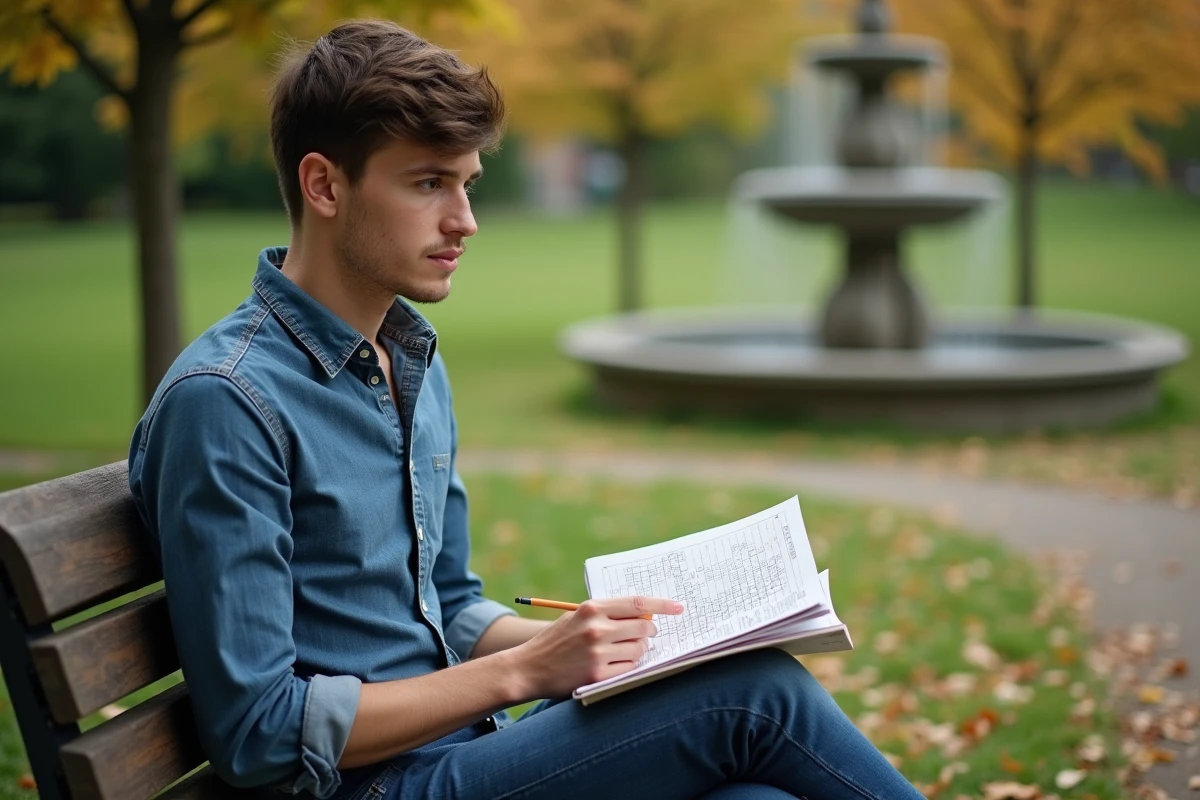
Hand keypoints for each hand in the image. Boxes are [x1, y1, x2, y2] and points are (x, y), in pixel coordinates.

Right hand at [508, 596, 683, 698]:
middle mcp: (596, 628)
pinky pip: (629, 668)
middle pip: (643, 627)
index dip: (662, 605)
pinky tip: (614, 664)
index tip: (678, 607)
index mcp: (591, 608)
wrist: (528, 668)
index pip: (637, 603)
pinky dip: (628, 666)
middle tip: (647, 634)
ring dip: (638, 650)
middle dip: (650, 632)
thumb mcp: (576, 617)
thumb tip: (643, 615)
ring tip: (622, 651)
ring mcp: (598, 653)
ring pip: (639, 649)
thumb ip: (606, 613)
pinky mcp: (598, 675)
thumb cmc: (555, 640)